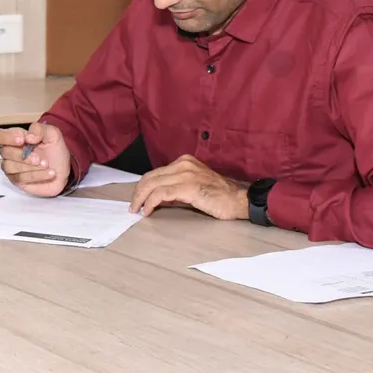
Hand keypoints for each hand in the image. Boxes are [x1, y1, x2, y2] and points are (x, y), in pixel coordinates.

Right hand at [0, 121, 69, 196]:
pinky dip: (36, 175)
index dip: (7, 137)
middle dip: (22, 155)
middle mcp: (10, 152)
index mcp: (15, 138)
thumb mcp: (52, 134)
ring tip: (46, 164)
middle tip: (38, 158)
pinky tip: (49, 173)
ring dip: (29, 166)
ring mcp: (12, 167)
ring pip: (10, 166)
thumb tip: (28, 136)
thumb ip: (40, 129)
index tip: (23, 140)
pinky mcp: (17, 180)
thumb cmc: (55, 151)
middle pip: (4, 152)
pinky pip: (20, 178)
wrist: (64, 169)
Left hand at [129, 154, 248, 219]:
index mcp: (184, 162)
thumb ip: (176, 188)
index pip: (156, 173)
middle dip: (138, 192)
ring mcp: (186, 174)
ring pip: (153, 184)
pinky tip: (148, 211)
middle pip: (150, 177)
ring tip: (137, 209)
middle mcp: (183, 164)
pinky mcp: (188, 187)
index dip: (143, 186)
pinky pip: (161, 194)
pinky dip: (150, 203)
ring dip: (141, 198)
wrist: (239, 199)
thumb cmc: (220, 196)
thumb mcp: (194, 186)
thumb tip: (157, 199)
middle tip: (133, 206)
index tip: (138, 198)